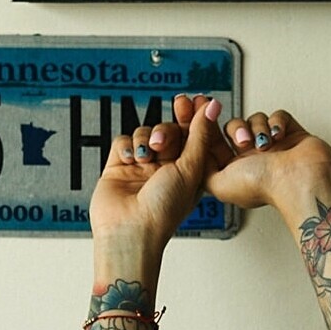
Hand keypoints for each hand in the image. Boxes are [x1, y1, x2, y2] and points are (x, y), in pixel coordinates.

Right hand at [88, 91, 225, 255]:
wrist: (130, 230)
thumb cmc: (164, 209)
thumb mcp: (190, 170)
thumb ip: (200, 136)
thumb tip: (212, 106)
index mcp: (188, 172)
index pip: (191, 135)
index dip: (191, 116)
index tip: (191, 100)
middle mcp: (166, 169)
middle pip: (167, 131)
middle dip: (166, 129)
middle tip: (164, 133)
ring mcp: (142, 167)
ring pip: (144, 133)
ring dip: (146, 140)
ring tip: (147, 158)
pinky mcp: (118, 167)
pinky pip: (122, 142)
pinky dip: (127, 146)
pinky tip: (130, 160)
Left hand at [203, 108, 330, 221]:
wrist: (300, 182)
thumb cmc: (265, 188)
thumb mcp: (218, 184)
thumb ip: (202, 169)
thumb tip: (196, 153)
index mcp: (234, 171)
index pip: (214, 142)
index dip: (206, 125)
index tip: (202, 109)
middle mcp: (252, 159)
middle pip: (234, 128)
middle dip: (236, 129)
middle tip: (241, 138)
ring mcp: (272, 147)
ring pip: (255, 119)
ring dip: (257, 129)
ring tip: (264, 145)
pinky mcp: (291, 135)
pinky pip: (277, 116)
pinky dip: (277, 123)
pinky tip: (279, 137)